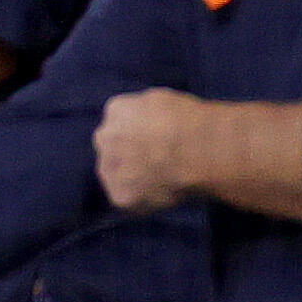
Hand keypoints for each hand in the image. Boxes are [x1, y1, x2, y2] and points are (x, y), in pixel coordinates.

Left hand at [94, 87, 205, 210]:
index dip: (140, 137)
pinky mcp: (120, 195)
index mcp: (116, 110)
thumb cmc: (191, 124)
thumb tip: (147, 120)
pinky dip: (143, 201)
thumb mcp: (162, 100)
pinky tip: (164, 194)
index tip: (157, 145)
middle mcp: (104, 137)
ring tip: (164, 181)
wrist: (196, 152)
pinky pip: (129, 200)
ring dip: (132, 179)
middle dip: (129, 156)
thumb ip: (145, 112)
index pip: (120, 125)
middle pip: (112, 149)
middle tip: (157, 165)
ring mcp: (109, 167)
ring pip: (115, 176)